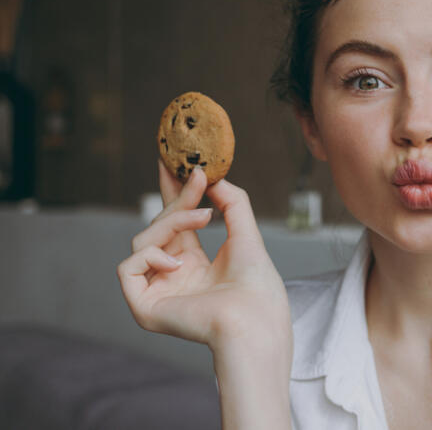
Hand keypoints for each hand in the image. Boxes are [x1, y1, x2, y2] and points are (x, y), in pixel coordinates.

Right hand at [117, 160, 291, 350]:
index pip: (174, 224)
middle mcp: (173, 277)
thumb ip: (232, 201)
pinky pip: (127, 267)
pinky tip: (179, 262)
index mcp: (194, 265)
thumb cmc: (257, 284)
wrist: (254, 316)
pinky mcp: (144, 306)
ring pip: (142, 241)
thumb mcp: (246, 232)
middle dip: (177, 200)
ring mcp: (157, 292)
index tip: (170, 162)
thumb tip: (212, 177)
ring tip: (203, 218)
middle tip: (196, 178)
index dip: (171, 194)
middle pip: (158, 228)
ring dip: (172, 223)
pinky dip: (151, 256)